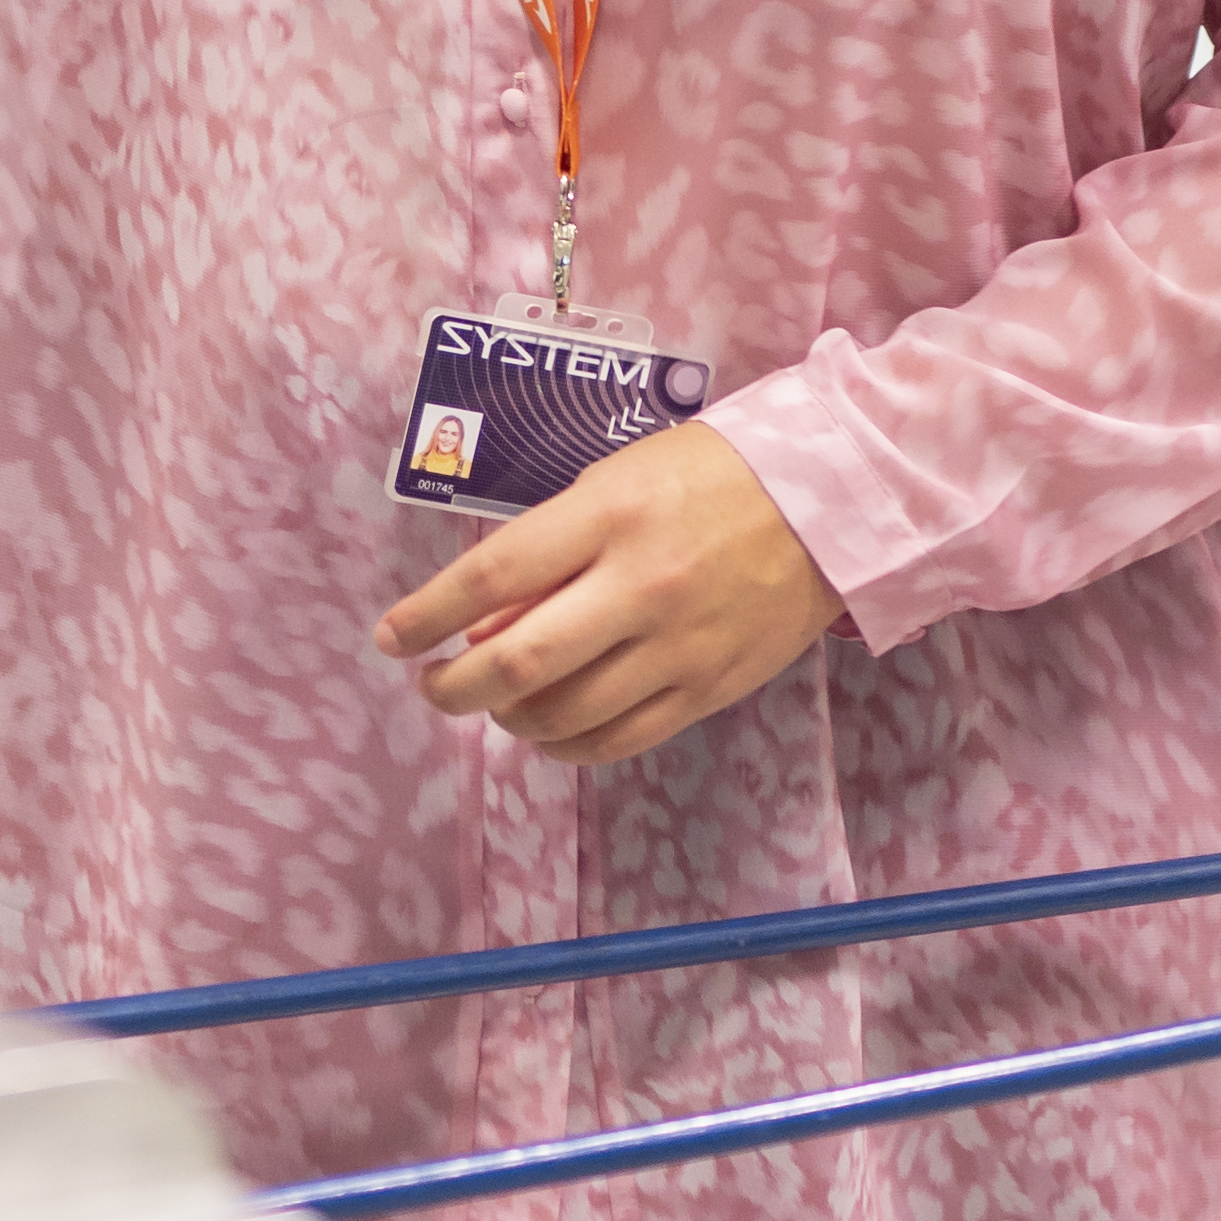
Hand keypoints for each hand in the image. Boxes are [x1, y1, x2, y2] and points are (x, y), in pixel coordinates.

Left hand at [376, 422, 839, 767]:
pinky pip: (620, 739)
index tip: (390, 639)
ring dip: (510, 719)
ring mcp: (677, 645)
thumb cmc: (710, 476)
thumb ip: (552, 554)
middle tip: (432, 688)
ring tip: (496, 704)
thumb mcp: (617, 483)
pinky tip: (549, 730)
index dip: (425, 614)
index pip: (490, 575)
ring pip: (565, 715)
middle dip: (453, 688)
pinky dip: (568, 745)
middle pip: (518, 663)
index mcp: (608, 516)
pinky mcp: (709, 688)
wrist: (831, 501)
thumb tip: (482, 627)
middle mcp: (638, 586)